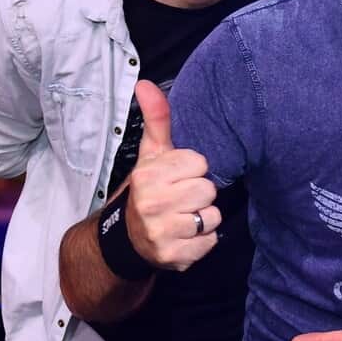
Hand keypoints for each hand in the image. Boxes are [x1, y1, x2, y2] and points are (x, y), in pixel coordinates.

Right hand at [126, 79, 218, 269]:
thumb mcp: (152, 155)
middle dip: (200, 194)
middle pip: (208, 190)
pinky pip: (211, 241)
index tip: (178, 177)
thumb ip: (157, 119)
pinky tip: (185, 235)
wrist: (128, 238)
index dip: (193, 170)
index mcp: (148, 176)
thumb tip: (146, 84)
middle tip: (181, 198)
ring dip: (203, 217)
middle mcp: (152, 204)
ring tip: (183, 216)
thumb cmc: (150, 189)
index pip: (199, 163)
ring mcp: (162, 233)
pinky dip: (203, 240)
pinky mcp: (175, 256)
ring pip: (212, 216)